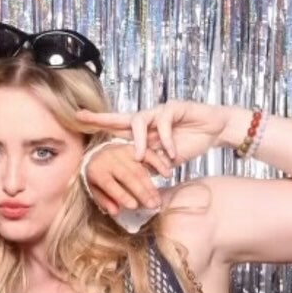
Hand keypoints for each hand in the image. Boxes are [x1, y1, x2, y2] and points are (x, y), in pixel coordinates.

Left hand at [76, 100, 232, 165]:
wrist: (214, 132)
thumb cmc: (188, 144)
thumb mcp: (163, 161)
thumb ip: (147, 167)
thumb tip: (129, 184)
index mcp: (143, 131)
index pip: (117, 126)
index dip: (98, 122)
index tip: (77, 118)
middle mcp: (148, 119)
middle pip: (121, 117)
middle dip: (101, 118)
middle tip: (82, 117)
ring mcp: (160, 111)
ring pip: (140, 120)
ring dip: (139, 141)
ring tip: (140, 157)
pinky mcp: (175, 107)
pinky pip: (163, 122)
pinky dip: (165, 140)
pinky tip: (171, 153)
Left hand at [83, 142, 171, 214]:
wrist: (97, 152)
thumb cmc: (98, 175)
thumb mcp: (94, 188)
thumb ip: (104, 201)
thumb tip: (115, 212)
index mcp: (97, 171)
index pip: (110, 184)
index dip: (122, 195)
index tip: (134, 206)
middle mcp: (110, 159)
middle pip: (128, 177)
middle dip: (142, 192)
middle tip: (153, 205)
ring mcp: (122, 152)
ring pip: (139, 169)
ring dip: (150, 185)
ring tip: (158, 199)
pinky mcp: (133, 147)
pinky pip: (148, 154)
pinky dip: (159, 164)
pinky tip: (167, 174)